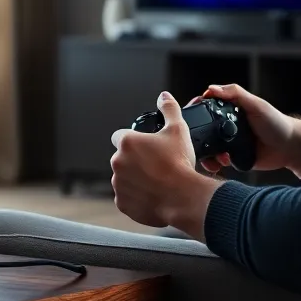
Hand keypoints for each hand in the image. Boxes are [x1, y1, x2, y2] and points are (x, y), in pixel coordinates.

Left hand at [110, 92, 201, 228]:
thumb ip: (169, 109)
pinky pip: (127, 198)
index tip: (144, 147)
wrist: (183, 197)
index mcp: (127, 142)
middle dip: (135, 161)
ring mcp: (118, 184)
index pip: (120, 136)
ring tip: (156, 181)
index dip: (132, 140)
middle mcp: (118, 162)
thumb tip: (164, 97)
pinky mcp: (122, 203)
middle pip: (122, 158)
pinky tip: (153, 195)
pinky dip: (136, 197)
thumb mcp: (178, 129)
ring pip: (124, 178)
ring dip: (135, 179)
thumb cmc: (179, 163)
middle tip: (155, 165)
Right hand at [194, 83, 300, 175]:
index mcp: (230, 110)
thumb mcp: (256, 105)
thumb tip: (211, 88)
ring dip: (206, 152)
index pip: (207, 107)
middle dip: (196, 135)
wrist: (290, 148)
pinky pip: (218, 160)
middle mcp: (227, 126)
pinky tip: (222, 163)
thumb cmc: (276, 122)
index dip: (196, 110)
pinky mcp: (233, 157)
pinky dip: (215, 163)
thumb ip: (235, 94)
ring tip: (213, 157)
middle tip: (193, 141)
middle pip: (203, 129)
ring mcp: (229, 142)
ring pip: (207, 147)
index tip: (188, 113)